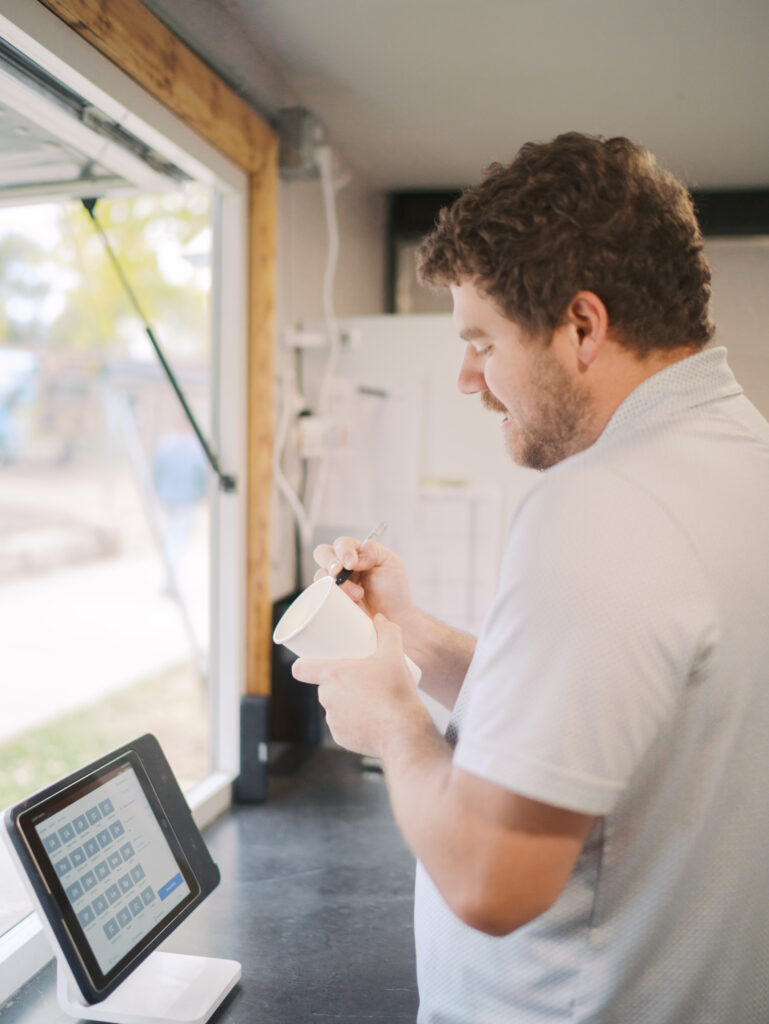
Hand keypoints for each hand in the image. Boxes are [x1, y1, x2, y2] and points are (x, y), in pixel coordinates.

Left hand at [292, 614, 430, 756]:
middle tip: (358, 678)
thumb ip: (388, 632)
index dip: (303, 664)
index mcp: (332, 675)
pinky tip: (368, 719)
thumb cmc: (396, 691)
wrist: (404, 732)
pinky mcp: (340, 738)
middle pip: (324, 687)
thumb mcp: (394, 656)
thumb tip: (381, 618)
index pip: (300, 669)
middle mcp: (327, 698)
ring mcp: (333, 720)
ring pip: (334, 707)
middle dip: (338, 683)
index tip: (312, 662)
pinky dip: (352, 723)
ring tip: (367, 699)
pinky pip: (342, 726)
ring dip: (345, 703)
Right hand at [312, 535, 415, 626]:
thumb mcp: (391, 563)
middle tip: (339, 573)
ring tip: (357, 595)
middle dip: (330, 561)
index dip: (343, 550)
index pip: (342, 544)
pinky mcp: (330, 602)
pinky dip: (330, 598)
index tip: (351, 563)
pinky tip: (348, 604)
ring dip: (336, 584)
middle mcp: (341, 567)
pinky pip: (320, 597)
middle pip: (322, 553)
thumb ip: (375, 550)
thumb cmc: (393, 591)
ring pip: (320, 576)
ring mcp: (334, 585)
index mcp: (355, 554)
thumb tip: (359, 551)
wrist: (394, 619)